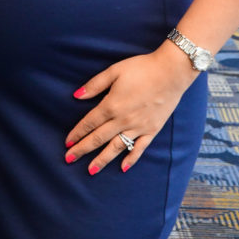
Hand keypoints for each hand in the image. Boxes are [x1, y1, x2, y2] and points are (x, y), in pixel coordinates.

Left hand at [64, 46, 195, 174]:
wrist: (170, 72)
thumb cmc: (141, 68)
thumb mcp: (114, 71)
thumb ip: (95, 84)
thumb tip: (76, 95)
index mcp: (111, 105)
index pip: (89, 122)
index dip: (77, 133)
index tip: (67, 143)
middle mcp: (123, 120)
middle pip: (98, 138)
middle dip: (83, 149)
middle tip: (69, 159)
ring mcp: (138, 127)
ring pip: (116, 147)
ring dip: (102, 159)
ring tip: (91, 170)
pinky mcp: (152, 130)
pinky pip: (139, 148)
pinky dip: (131, 158)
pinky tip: (122, 167)